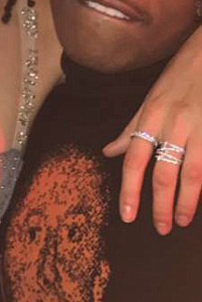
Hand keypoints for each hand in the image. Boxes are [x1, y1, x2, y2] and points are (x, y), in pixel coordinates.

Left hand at [103, 26, 201, 233]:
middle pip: (163, 172)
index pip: (134, 160)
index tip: (128, 216)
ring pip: (192, 173)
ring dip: (187, 201)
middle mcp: (175, 123)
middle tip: (160, 228)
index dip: (130, 190)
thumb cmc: (182, 72)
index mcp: (152, 115)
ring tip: (182, 221)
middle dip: (160, 205)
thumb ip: (132, 128)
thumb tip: (108, 151)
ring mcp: (201, 127)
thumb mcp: (151, 97)